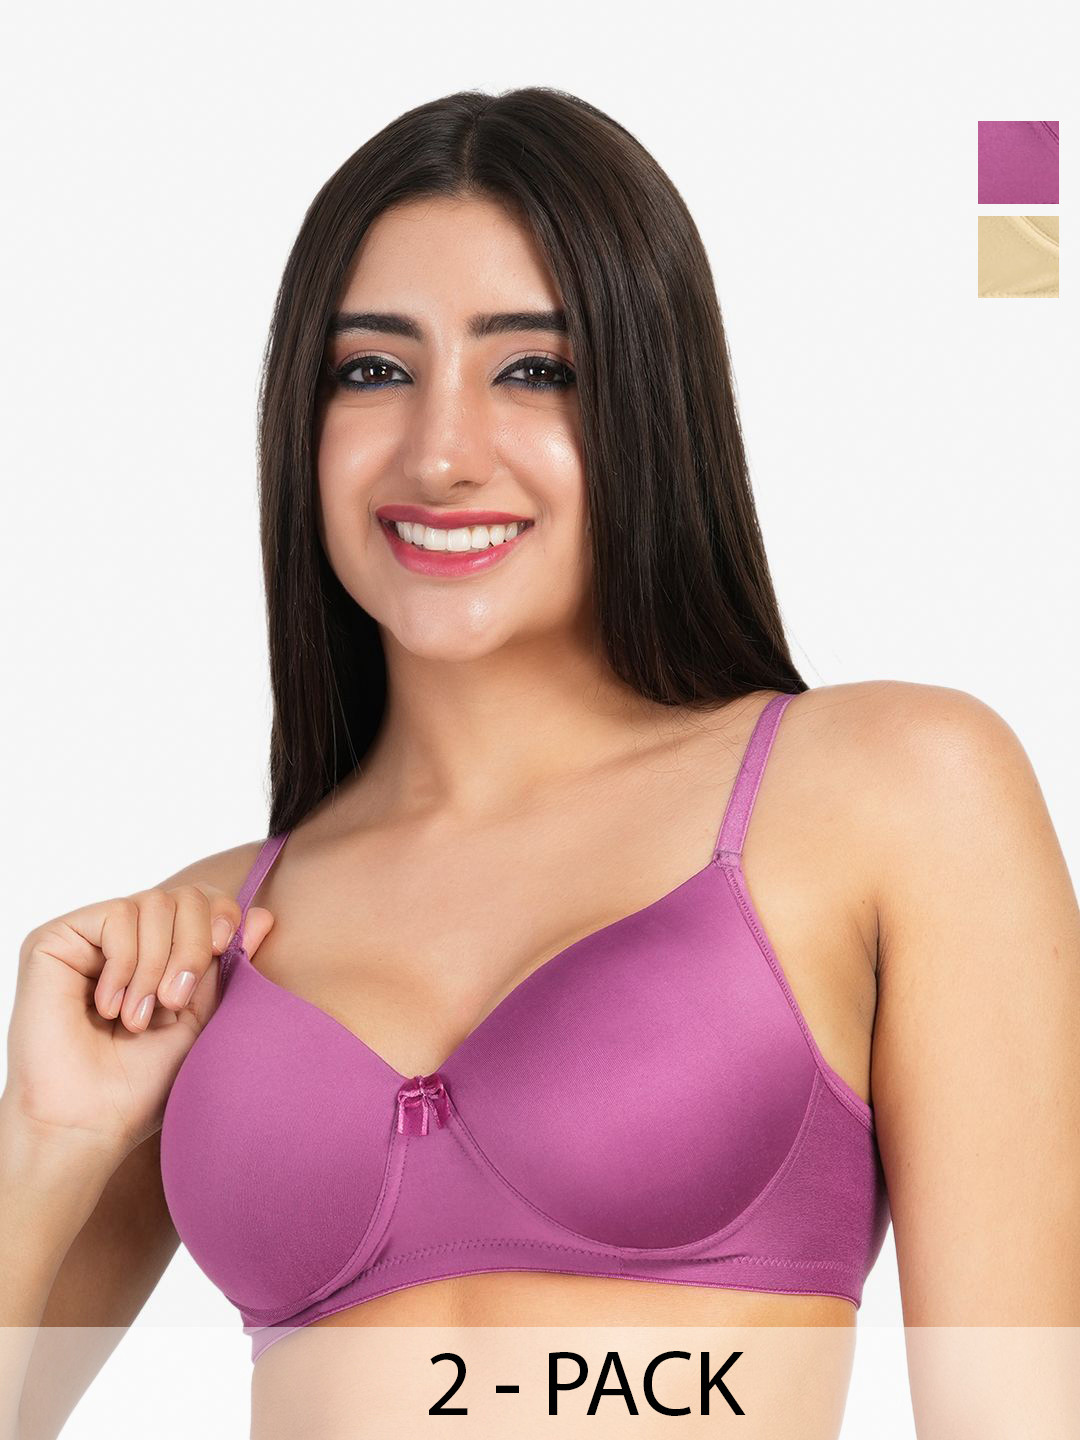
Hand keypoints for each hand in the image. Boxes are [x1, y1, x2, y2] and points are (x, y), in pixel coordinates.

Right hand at [4, 882, 274, 1160]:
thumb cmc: (144, 1081)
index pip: (204, 900)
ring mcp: (91, 935)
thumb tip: (265, 916)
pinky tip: (108, 1007)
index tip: (225, 948)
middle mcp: (127, 936)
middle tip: (175, 1001)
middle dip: (192, 946)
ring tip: (138, 1018)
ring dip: (155, 966)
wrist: (90, 1120)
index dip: (223, 914)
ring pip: (153, 903)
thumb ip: (228, 966)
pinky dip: (125, 964)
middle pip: (185, 895)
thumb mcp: (202, 1016)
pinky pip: (116, 917)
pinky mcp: (55, 939)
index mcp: (162, 951)